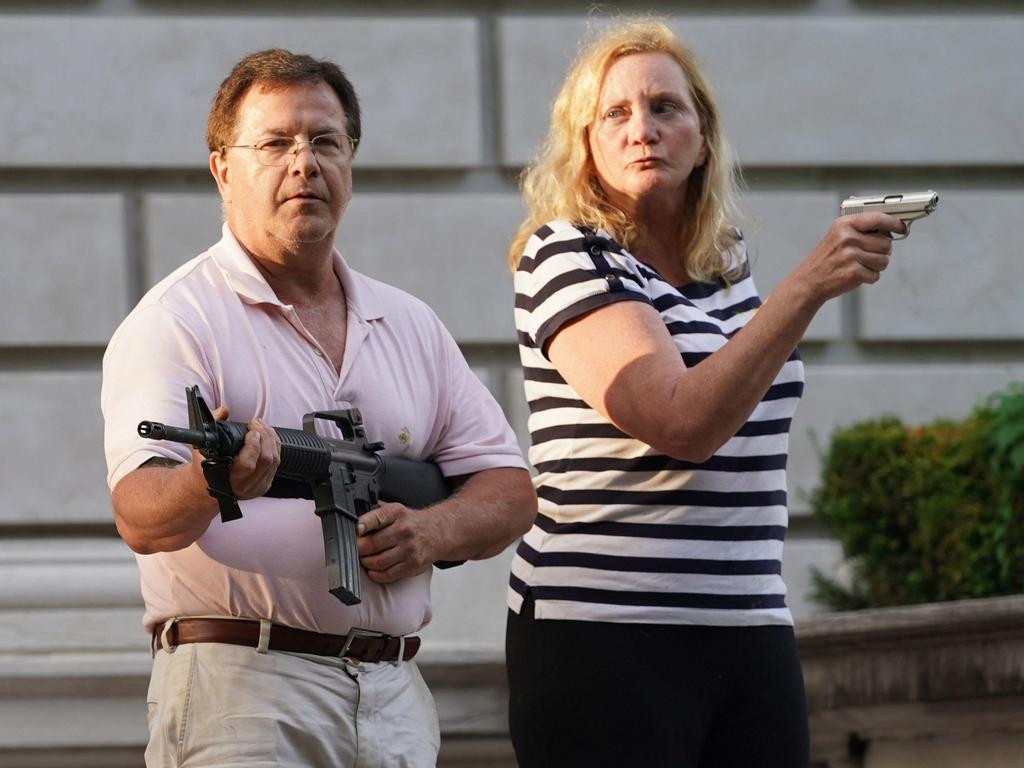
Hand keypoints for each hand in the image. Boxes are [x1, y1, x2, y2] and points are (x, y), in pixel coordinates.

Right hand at [190, 405, 281, 500]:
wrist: (206, 486)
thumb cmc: (203, 465)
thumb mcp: (201, 445)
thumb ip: (211, 425)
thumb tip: (224, 410)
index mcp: (225, 480)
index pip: (248, 464)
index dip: (253, 444)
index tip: (251, 430)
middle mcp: (242, 486)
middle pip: (266, 460)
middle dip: (265, 436)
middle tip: (257, 424)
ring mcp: (256, 488)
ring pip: (274, 461)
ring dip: (272, 439)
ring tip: (263, 426)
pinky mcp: (264, 485)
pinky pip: (277, 464)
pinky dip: (275, 447)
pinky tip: (268, 437)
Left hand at [356, 502, 446, 583]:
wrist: (437, 532)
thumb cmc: (411, 523)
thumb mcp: (395, 510)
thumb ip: (376, 514)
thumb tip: (352, 523)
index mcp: (397, 513)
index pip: (376, 518)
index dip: (362, 525)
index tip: (354, 530)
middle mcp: (404, 530)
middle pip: (372, 544)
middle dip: (358, 549)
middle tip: (355, 549)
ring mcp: (409, 549)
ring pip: (378, 562)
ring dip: (366, 562)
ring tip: (364, 559)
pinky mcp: (412, 565)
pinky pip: (387, 574)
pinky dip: (375, 574)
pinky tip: (373, 570)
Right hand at [791, 211, 906, 304]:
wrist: (809, 280)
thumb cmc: (827, 258)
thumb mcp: (838, 236)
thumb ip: (860, 229)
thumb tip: (890, 229)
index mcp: (844, 224)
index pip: (877, 218)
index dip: (894, 223)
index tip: (901, 227)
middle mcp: (847, 238)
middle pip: (886, 243)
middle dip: (882, 251)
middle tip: (867, 254)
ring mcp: (850, 256)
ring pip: (884, 260)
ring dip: (876, 265)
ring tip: (859, 265)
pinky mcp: (853, 273)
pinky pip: (876, 275)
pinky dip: (868, 277)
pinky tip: (855, 274)